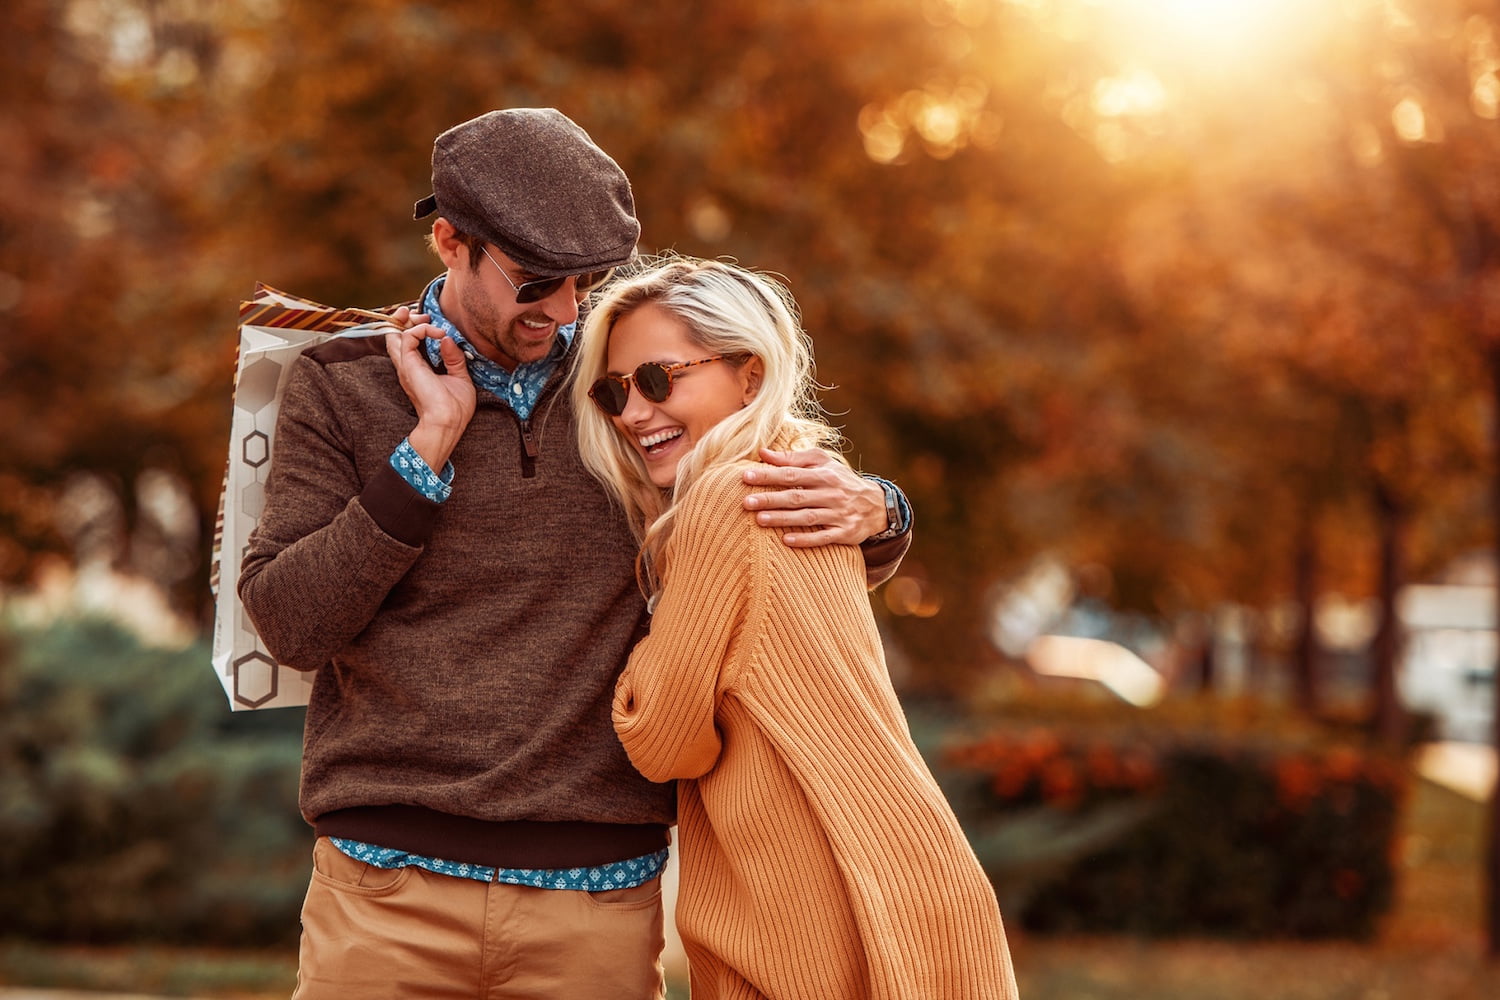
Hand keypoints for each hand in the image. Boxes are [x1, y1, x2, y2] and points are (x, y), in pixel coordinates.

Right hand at [385, 323, 476, 469]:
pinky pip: (409, 337)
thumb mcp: (459, 377)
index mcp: (418, 369)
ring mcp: (406, 365)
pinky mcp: (409, 364)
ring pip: (395, 333)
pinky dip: (422, 329)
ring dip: (409, 320)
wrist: (448, 422)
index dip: (415, 327)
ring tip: (427, 319)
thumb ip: (453, 358)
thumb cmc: (455, 407)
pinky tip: (438, 334)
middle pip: (395, 335)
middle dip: (406, 319)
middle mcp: (408, 366)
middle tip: (424, 316)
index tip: (433, 325)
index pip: (407, 342)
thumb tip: (448, 339)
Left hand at [742, 448, 886, 546]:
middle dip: (770, 499)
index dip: (768, 475)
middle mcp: (831, 493)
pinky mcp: (844, 533)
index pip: (791, 474)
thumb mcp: (823, 463)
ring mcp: (838, 514)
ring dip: (783, 518)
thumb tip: (762, 453)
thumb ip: (793, 458)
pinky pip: (823, 537)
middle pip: (796, 496)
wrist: (876, 505)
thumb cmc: (840, 480)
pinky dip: (805, 539)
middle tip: (746, 502)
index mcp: (824, 474)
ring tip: (760, 520)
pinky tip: (786, 541)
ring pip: (808, 517)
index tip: (746, 476)